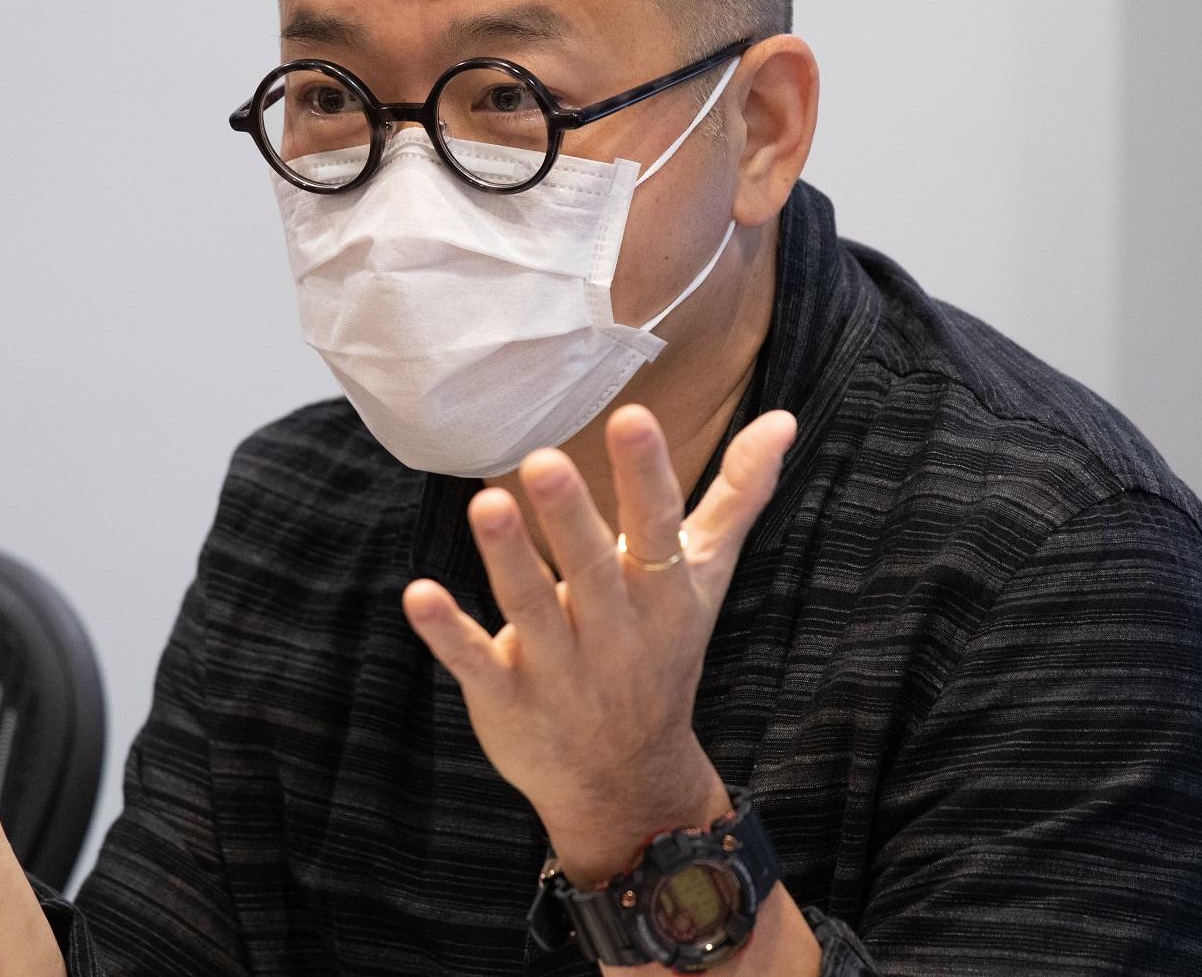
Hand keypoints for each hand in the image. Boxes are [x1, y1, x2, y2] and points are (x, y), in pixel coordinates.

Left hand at [401, 404, 796, 884]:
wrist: (628, 783)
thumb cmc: (662, 654)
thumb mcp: (704, 580)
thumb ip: (735, 498)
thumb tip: (783, 420)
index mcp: (661, 596)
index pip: (657, 529)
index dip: (645, 476)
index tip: (631, 417)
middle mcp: (613, 632)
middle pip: (591, 569)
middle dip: (570, 518)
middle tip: (543, 460)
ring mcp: (559, 669)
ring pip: (531, 608)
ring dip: (507, 559)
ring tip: (485, 504)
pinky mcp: (507, 699)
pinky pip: (476, 662)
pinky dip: (449, 632)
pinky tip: (419, 595)